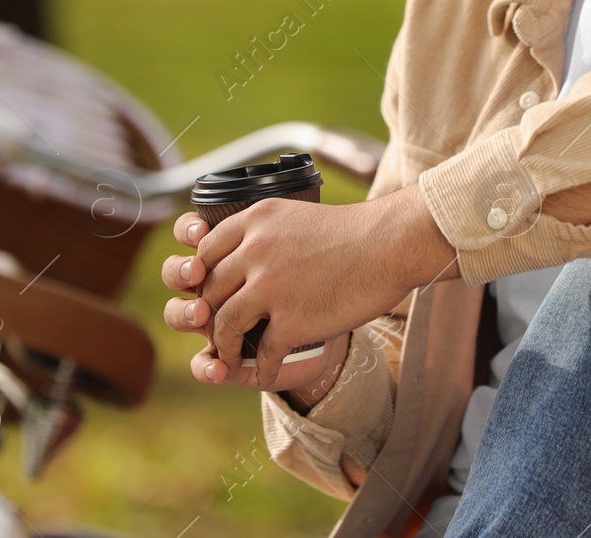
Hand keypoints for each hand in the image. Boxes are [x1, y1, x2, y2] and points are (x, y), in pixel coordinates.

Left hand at [162, 213, 350, 400]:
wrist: (389, 245)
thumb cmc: (351, 232)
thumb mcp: (295, 217)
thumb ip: (264, 234)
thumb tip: (242, 258)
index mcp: (254, 221)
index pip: (204, 253)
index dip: (200, 279)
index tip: (208, 295)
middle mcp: (254, 251)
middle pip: (209, 291)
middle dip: (207, 316)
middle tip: (216, 331)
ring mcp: (270, 287)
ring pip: (224, 324)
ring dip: (223, 348)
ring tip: (230, 360)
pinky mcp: (291, 320)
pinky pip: (263, 353)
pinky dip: (261, 370)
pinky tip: (266, 375)